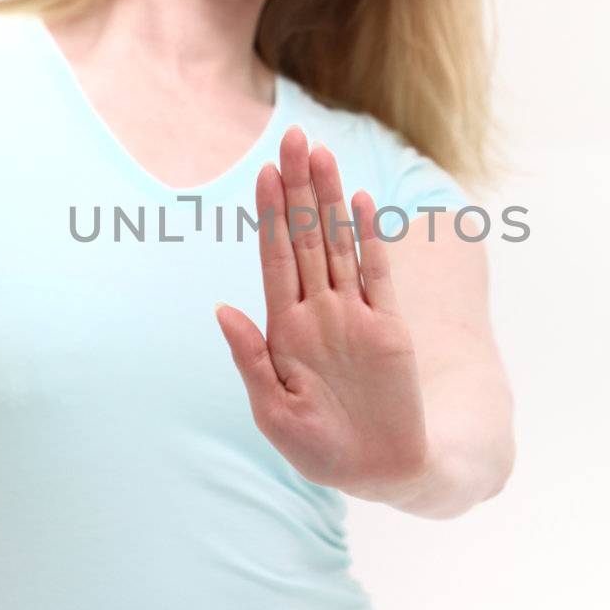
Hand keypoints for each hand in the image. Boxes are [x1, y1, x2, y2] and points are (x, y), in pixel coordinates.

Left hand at [213, 126, 427, 499]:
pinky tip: (363, 203)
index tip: (263, 172)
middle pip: (306, 237)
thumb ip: (250, 358)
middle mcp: (318, 313)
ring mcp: (355, 316)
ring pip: (340, 244)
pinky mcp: (389, 328)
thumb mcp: (273, 411)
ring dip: (331, 200)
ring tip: (323, 154)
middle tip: (294, 137)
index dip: (269, 215)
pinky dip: (371, 238)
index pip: (275, 258)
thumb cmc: (321, 449)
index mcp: (285, 330)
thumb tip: (220, 309)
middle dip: (299, 188)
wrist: (381, 471)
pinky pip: (377, 273)